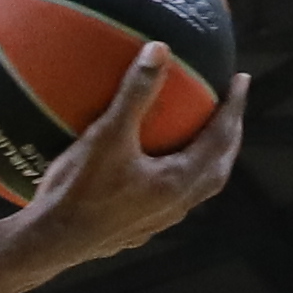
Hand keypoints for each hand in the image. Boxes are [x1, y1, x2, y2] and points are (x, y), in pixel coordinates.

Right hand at [10, 47, 244, 266]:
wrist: (50, 242)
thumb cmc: (78, 190)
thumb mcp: (107, 135)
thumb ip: (135, 93)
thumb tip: (159, 49)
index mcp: (179, 182)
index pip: (220, 138)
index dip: (234, 107)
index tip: (242, 80)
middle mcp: (177, 205)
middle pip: (219, 167)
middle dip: (230, 136)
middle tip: (230, 110)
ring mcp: (160, 221)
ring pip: (199, 187)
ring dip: (209, 160)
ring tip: (204, 137)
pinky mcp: (140, 229)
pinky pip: (175, 198)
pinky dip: (182, 175)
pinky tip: (161, 167)